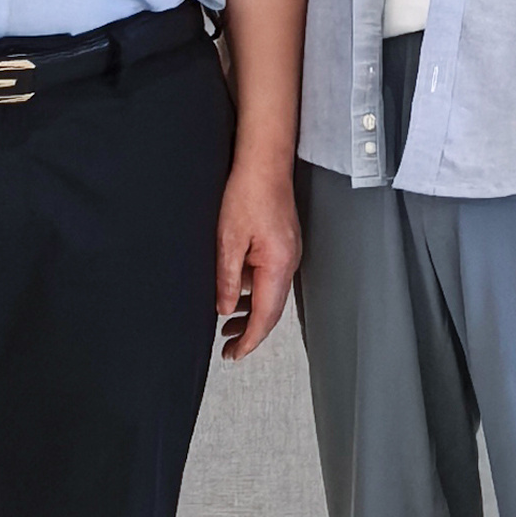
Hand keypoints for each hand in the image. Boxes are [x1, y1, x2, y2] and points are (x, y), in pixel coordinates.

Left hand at [216, 145, 301, 360]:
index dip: (249, 340)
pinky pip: (270, 277)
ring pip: (271, 294)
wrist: (264, 161)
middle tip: (228, 347)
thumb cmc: (249, 191)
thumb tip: (225, 308)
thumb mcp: (228, 239)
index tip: (234, 355)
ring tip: (227, 323)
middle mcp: (289, 263)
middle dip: (250, 331)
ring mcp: (289, 253)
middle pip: (272, 309)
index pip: (266, 316)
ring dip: (251, 312)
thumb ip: (228, 279)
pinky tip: (237, 292)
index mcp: (278, 265)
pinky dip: (254, 292)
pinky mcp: (283, 244)